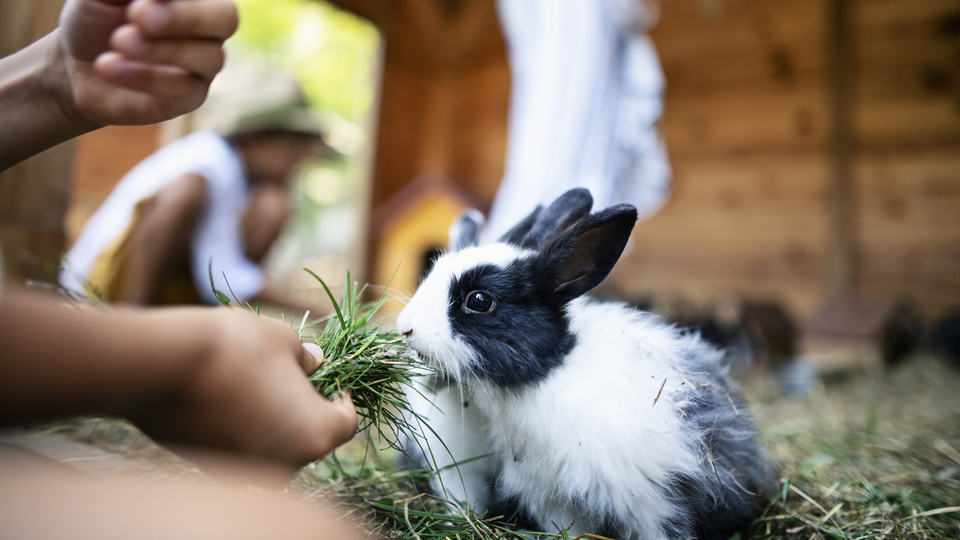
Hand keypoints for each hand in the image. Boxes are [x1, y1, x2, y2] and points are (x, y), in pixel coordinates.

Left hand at [57, 0, 237, 126]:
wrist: (75, 64)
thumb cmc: (95, 16)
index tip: (136, 1)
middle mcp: (206, 27)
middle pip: (227, 18)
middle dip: (187, 17)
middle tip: (138, 16)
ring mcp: (203, 64)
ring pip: (210, 57)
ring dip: (161, 49)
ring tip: (117, 42)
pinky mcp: (190, 97)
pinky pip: (184, 88)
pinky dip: (145, 76)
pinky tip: (108, 65)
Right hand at [132, 309, 358, 466]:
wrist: (160, 367)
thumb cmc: (235, 348)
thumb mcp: (285, 341)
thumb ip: (306, 360)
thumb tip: (315, 363)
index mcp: (316, 435)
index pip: (347, 422)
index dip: (343, 394)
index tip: (332, 376)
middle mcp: (287, 464)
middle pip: (311, 437)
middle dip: (306, 406)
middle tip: (292, 374)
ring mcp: (249, 471)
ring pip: (275, 445)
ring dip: (274, 419)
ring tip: (256, 382)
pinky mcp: (213, 468)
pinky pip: (242, 449)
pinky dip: (243, 428)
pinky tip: (226, 397)